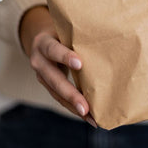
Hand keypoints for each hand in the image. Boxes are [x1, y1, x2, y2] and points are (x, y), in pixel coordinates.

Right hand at [19, 5, 96, 127]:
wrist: (43, 39)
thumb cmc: (62, 32)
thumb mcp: (65, 29)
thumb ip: (78, 35)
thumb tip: (108, 36)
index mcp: (43, 42)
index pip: (53, 49)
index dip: (65, 56)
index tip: (80, 63)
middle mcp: (38, 61)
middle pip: (54, 79)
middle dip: (70, 94)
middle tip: (86, 107)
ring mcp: (41, 76)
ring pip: (56, 93)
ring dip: (73, 106)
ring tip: (90, 118)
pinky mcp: (48, 86)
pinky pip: (60, 99)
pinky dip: (74, 108)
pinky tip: (89, 117)